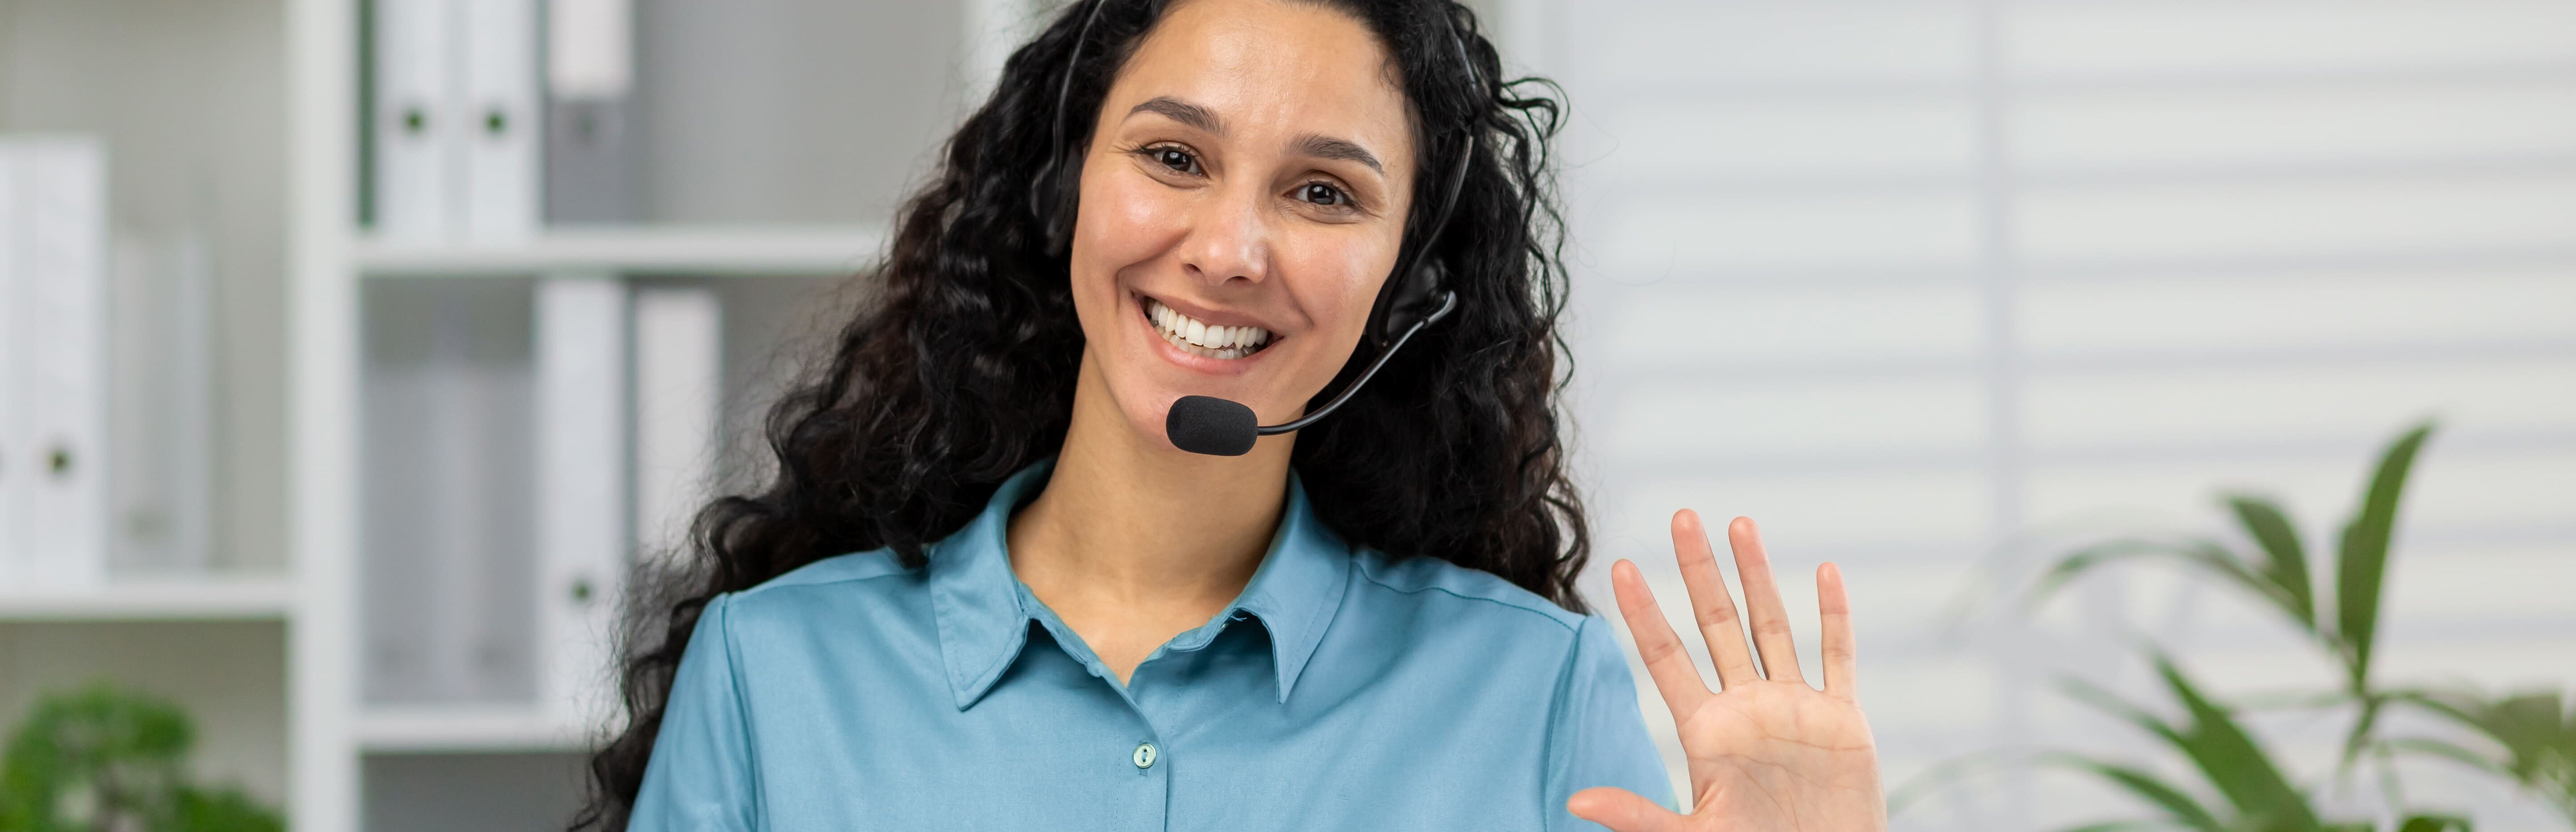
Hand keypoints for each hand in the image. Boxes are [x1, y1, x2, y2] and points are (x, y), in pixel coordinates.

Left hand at [1568, 512, 1885, 831]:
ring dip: (1757, 575)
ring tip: (1739, 522)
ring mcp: (1793, 707)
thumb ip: (1639, 816)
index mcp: (1706, 731)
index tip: (1621, 565)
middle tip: (1681, 516)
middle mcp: (1745, 708)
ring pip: (1771, 625)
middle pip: (1716, 624)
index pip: (1665, 657)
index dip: (1643, 612)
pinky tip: (1824, 571)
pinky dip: (1833, 615)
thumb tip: (1573, 801)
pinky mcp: (1841, 718)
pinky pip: (1838, 656)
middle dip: (1699, 571)